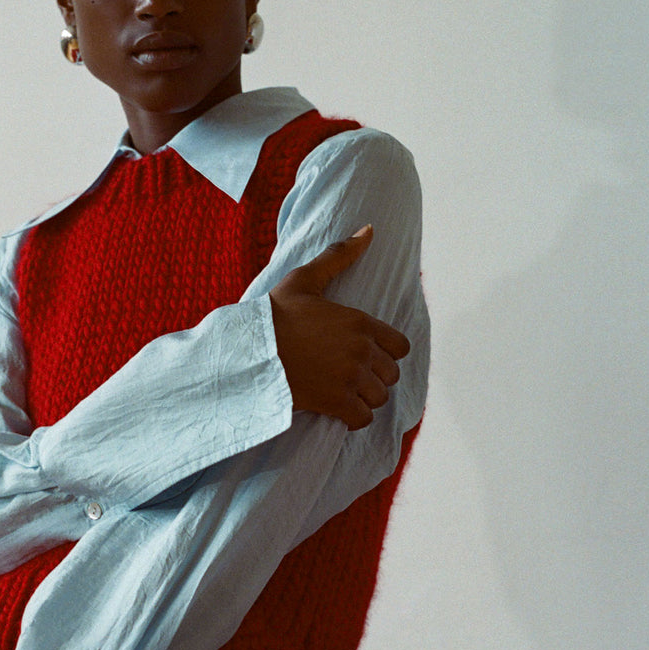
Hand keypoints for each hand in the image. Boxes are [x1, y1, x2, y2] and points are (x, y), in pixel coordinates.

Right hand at [269, 225, 409, 429]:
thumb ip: (340, 256)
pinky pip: (362, 419)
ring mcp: (350, 379)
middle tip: (351, 377)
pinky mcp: (336, 403)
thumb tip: (369, 230)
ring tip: (344, 394)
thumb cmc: (274, 316)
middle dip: (375, 377)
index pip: (399, 347)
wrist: (248, 352)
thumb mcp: (305, 280)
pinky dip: (354, 419)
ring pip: (379, 398)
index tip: (366, 356)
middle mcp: (361, 351)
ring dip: (365, 399)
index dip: (386, 353)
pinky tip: (339, 411)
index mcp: (360, 322)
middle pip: (391, 374)